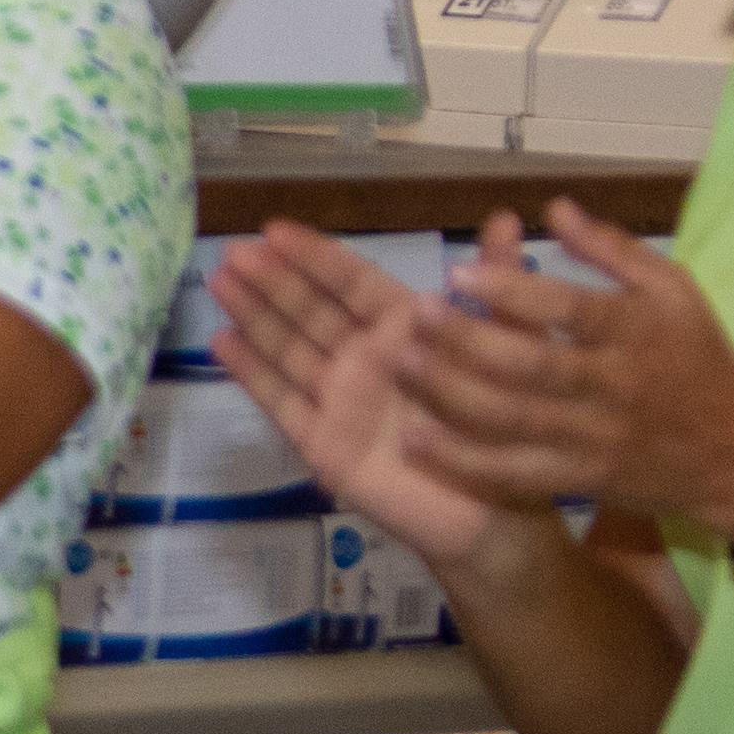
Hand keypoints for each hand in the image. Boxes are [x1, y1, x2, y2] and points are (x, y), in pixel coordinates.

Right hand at [203, 224, 497, 570]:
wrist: (494, 515)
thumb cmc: (509, 431)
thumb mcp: (515, 349)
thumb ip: (502, 290)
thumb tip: (505, 217)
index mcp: (406, 330)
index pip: (352, 283)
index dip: (315, 256)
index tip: (275, 230)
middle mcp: (365, 358)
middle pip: (310, 310)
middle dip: (272, 279)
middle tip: (234, 249)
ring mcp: (339, 399)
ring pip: (287, 347)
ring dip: (253, 313)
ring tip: (218, 279)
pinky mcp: (321, 441)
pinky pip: (280, 401)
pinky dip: (251, 373)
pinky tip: (221, 342)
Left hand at [393, 202, 733, 533]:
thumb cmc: (700, 361)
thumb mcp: (675, 292)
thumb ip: (612, 250)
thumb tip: (554, 206)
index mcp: (638, 332)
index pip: (571, 310)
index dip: (513, 292)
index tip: (459, 272)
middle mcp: (613, 385)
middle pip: (532, 367)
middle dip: (467, 341)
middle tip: (414, 314)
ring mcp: (593, 437)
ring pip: (513, 420)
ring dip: (450, 394)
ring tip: (400, 364)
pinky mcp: (579, 479)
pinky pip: (513, 472)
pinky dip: (462, 459)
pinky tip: (416, 438)